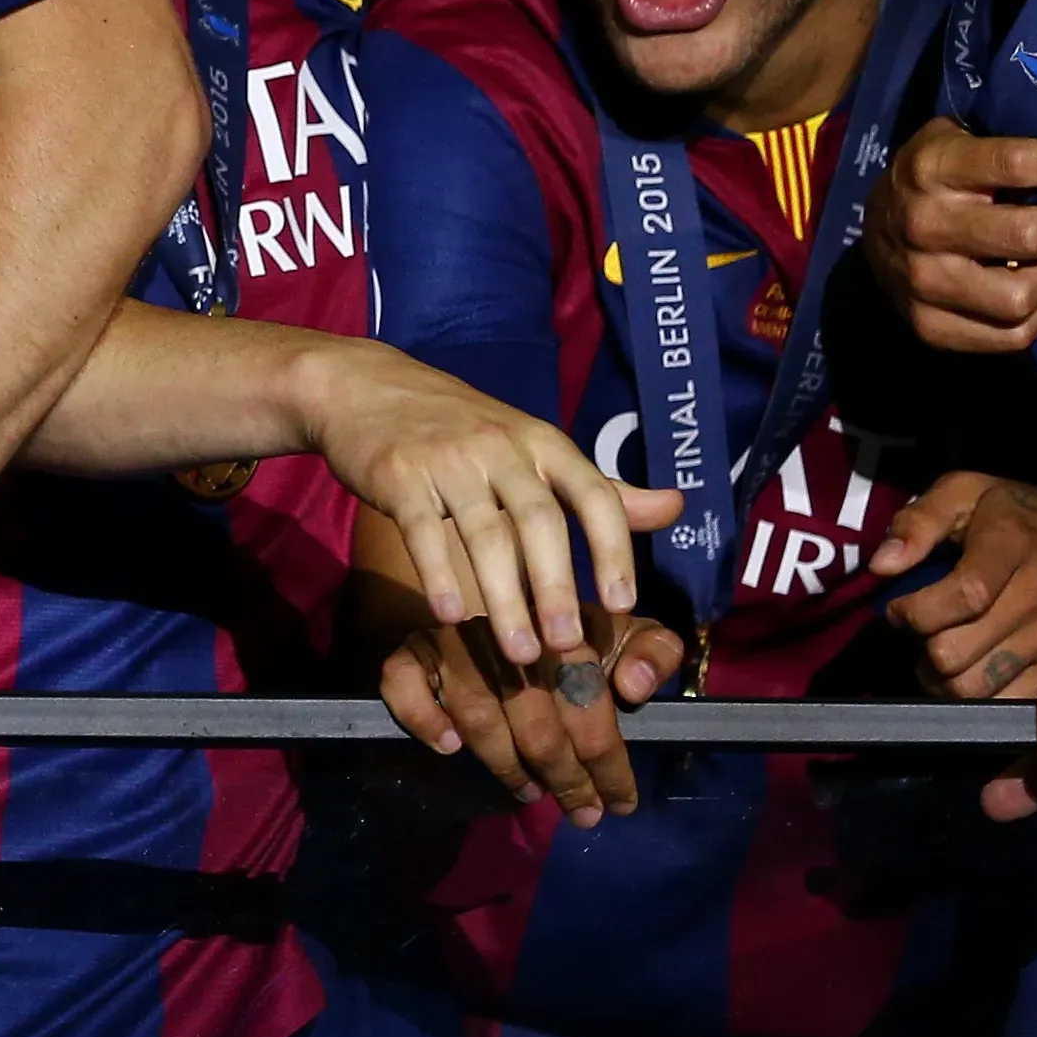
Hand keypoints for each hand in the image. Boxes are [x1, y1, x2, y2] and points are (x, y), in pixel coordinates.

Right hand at [305, 339, 677, 665]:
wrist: (361, 384)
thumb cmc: (459, 426)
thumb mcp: (534, 446)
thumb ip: (600, 487)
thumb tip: (675, 507)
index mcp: (543, 442)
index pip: (593, 493)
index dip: (613, 548)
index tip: (624, 603)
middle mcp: (501, 446)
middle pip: (539, 521)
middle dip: (558, 587)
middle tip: (568, 646)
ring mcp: (448, 458)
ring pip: (485, 533)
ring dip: (504, 598)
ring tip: (519, 652)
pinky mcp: (398, 472)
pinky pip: (423, 528)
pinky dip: (438, 573)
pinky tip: (448, 614)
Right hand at [375, 610, 687, 824]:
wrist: (502, 590)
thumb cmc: (572, 630)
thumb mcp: (625, 633)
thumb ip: (654, 653)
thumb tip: (634, 689)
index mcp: (561, 626)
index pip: (587, 703)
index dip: (608, 761)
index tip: (622, 803)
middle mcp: (505, 632)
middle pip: (534, 720)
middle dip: (565, 777)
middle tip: (583, 813)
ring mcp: (453, 642)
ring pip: (477, 715)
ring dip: (506, 765)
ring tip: (530, 794)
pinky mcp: (411, 652)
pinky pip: (402, 685)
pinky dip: (423, 717)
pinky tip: (449, 746)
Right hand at [870, 113, 1036, 354]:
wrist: (873, 237)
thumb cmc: (934, 181)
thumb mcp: (963, 140)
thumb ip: (1022, 128)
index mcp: (931, 168)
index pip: (1014, 163)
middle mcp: (922, 223)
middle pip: (1029, 235)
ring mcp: (920, 280)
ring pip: (1022, 295)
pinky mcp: (928, 326)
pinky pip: (1012, 335)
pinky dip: (1033, 316)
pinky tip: (1025, 292)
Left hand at [877, 470, 1036, 701]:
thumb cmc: (994, 511)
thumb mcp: (954, 493)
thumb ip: (916, 523)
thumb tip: (882, 566)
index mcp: (1015, 544)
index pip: (966, 595)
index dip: (917, 611)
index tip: (895, 609)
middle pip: (959, 649)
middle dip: (921, 644)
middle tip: (917, 631)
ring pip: (976, 684)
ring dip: (941, 676)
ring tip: (937, 649)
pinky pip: (1006, 702)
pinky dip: (975, 695)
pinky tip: (967, 668)